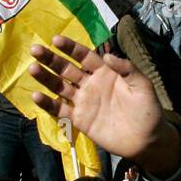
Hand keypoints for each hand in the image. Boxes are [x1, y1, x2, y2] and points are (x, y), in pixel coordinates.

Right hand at [29, 36, 180, 173]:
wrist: (146, 140)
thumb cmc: (147, 110)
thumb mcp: (142, 85)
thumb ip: (126, 69)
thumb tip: (106, 55)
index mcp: (105, 72)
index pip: (84, 56)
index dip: (71, 48)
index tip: (56, 39)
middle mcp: (91, 84)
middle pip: (67, 69)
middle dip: (52, 59)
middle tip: (36, 50)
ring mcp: (83, 101)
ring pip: (60, 86)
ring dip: (46, 78)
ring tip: (33, 68)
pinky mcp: (79, 119)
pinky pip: (60, 109)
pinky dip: (48, 103)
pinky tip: (36, 95)